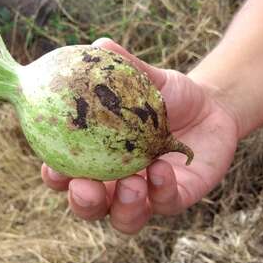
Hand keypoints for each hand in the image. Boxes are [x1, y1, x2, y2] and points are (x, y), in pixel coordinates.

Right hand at [41, 38, 238, 233]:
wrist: (211, 108)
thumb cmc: (168, 96)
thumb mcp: (146, 79)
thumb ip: (123, 67)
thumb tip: (98, 44)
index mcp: (97, 158)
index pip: (66, 174)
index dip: (55, 175)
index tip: (52, 166)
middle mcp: (115, 183)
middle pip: (89, 207)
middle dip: (83, 203)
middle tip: (85, 187)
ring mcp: (145, 196)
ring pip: (124, 219)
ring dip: (123, 207)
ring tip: (132, 181)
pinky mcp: (175, 199)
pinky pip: (164, 205)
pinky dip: (161, 191)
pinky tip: (163, 168)